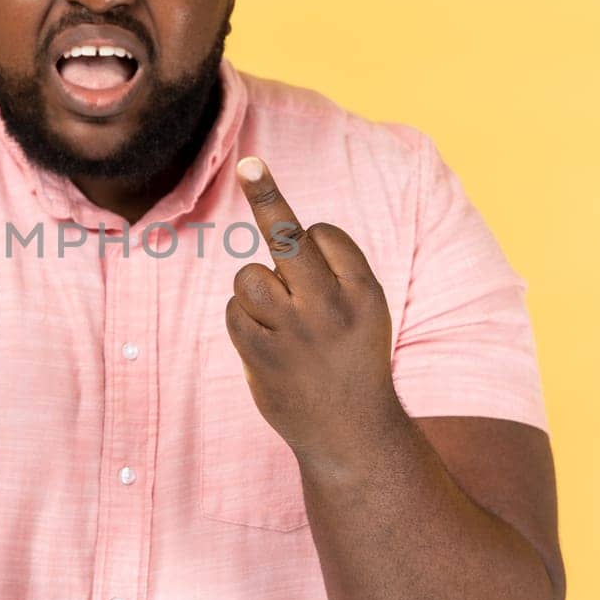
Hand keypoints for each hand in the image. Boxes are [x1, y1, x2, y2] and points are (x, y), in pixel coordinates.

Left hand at [225, 156, 400, 459]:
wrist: (352, 434)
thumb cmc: (353, 360)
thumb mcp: (364, 313)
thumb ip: (332, 272)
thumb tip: (288, 227)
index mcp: (364, 290)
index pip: (323, 234)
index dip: (313, 242)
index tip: (312, 250)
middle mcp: (330, 305)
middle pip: (288, 236)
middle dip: (267, 197)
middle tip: (250, 165)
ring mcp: (294, 330)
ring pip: (250, 275)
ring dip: (256, 288)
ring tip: (279, 322)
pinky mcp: (262, 354)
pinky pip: (235, 311)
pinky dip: (245, 321)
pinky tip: (267, 345)